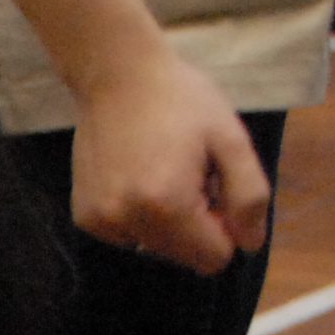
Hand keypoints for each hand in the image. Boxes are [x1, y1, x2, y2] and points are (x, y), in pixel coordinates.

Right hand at [68, 48, 270, 273]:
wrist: (117, 76)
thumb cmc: (181, 101)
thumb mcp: (232, 139)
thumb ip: (249, 196)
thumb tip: (249, 245)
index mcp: (168, 205)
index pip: (213, 258)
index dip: (225, 228)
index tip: (217, 189)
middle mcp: (128, 222)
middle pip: (183, 257)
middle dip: (196, 225)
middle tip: (190, 175)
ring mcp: (101, 222)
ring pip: (154, 249)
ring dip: (167, 222)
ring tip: (162, 173)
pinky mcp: (85, 217)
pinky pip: (127, 236)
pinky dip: (139, 217)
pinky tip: (136, 178)